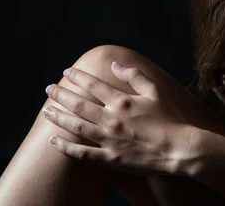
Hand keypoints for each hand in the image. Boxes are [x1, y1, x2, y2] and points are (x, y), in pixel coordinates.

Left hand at [42, 62, 194, 176]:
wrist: (178, 149)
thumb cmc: (169, 117)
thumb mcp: (154, 90)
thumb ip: (133, 75)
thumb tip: (114, 64)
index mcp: (121, 101)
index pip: (93, 84)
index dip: (78, 76)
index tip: (66, 71)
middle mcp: (111, 119)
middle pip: (79, 104)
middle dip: (61, 95)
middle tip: (48, 89)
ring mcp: (108, 140)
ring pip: (76, 126)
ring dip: (59, 117)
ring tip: (45, 111)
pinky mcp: (110, 159)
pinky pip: (82, 153)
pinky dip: (66, 147)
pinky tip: (54, 142)